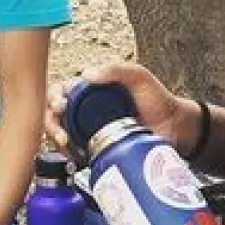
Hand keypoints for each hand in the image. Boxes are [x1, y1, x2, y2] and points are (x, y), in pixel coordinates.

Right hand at [45, 61, 191, 156]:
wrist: (175, 129)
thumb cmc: (158, 100)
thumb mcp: (139, 77)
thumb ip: (116, 69)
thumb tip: (86, 75)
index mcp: (91, 90)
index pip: (60, 90)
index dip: (54, 96)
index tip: (61, 104)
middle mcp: (86, 110)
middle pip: (53, 113)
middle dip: (50, 120)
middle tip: (60, 126)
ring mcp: (89, 131)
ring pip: (58, 134)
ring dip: (54, 138)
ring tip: (66, 143)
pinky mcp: (96, 150)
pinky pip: (73, 153)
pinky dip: (66, 155)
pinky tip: (73, 154)